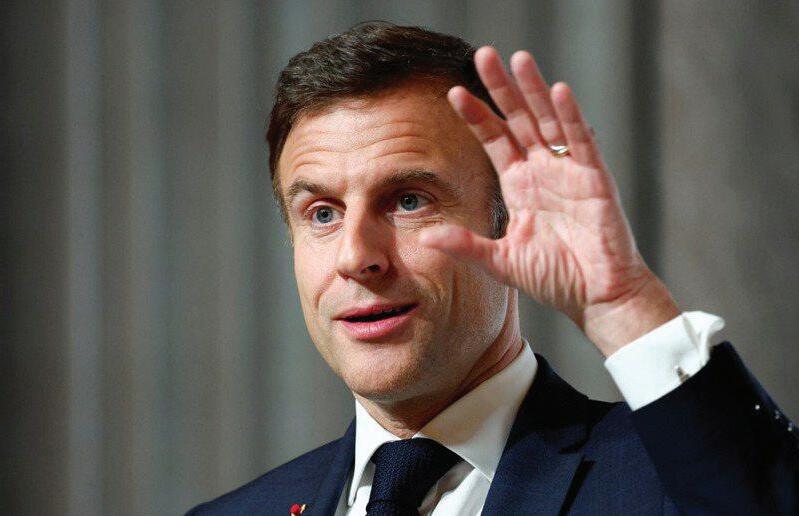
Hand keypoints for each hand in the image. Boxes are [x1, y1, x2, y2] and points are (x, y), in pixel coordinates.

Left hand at [419, 47, 678, 355]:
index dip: (476, 116)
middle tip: (484, 55)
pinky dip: (570, 117)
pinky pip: (580, 143)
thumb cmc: (554, 278)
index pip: (494, 140)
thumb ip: (466, 245)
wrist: (595, 297)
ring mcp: (569, 172)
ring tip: (518, 59)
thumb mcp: (500, 261)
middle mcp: (542, 172)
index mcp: (519, 185)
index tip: (454, 92)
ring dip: (534, 90)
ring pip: (549, 121)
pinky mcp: (595, 180)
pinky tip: (558, 91)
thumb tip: (426, 235)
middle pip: (519, 120)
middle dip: (501, 89)